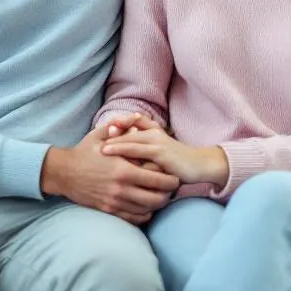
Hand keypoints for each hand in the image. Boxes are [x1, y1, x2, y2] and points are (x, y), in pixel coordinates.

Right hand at [41, 124, 178, 224]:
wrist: (62, 173)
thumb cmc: (83, 152)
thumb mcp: (99, 135)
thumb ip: (119, 127)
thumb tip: (135, 117)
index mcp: (123, 169)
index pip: (157, 179)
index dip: (171, 179)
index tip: (175, 175)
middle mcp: (121, 188)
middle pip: (156, 198)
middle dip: (169, 194)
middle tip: (173, 189)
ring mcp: (114, 201)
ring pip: (146, 210)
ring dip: (158, 205)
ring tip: (163, 197)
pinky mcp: (108, 209)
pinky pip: (133, 218)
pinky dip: (144, 215)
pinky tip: (148, 208)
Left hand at [100, 122, 228, 187]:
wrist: (198, 165)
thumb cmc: (176, 161)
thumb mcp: (158, 152)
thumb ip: (144, 146)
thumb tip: (125, 150)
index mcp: (151, 131)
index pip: (129, 125)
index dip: (113, 127)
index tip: (95, 133)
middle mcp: (153, 134)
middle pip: (127, 132)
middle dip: (110, 135)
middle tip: (92, 142)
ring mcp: (158, 143)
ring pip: (132, 142)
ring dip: (116, 145)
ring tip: (101, 150)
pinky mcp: (162, 154)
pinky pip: (142, 154)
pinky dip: (129, 156)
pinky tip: (119, 163)